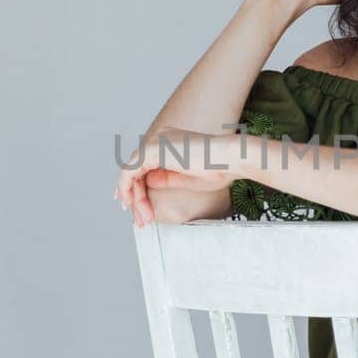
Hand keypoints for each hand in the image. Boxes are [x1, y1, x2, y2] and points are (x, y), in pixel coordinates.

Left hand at [115, 128, 234, 226]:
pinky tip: (133, 204)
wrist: (230, 159)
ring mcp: (155, 142)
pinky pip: (129, 171)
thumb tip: (149, 181)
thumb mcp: (186, 177)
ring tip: (143, 217)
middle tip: (141, 219)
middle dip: (135, 197)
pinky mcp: (152, 149)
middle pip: (136, 169)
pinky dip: (127, 188)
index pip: (145, 165)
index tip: (136, 207)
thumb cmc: (219, 168)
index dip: (137, 187)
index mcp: (169, 142)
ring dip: (135, 197)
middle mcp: (159, 138)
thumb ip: (166, 178)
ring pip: (131, 172)